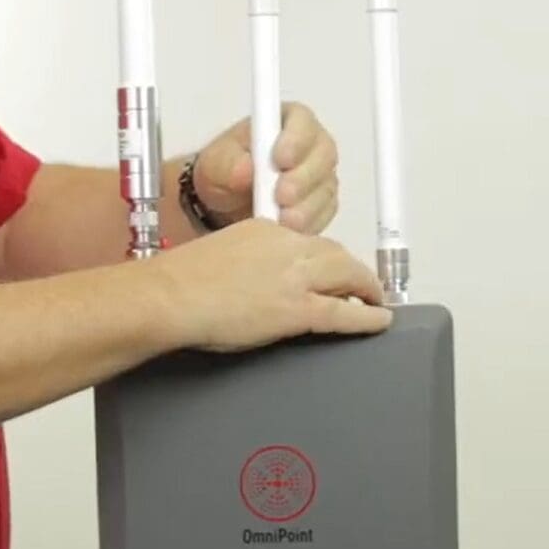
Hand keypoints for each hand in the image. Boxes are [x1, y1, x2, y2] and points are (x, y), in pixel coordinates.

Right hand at [151, 219, 390, 352]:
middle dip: (351, 270)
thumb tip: (261, 282)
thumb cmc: (182, 281)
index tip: (328, 270)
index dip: (323, 259)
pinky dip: (368, 317)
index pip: (307, 240)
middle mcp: (285, 245)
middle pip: (335, 253)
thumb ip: (249, 261)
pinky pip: (345, 312)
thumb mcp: (222, 254)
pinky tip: (379, 320)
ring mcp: (294, 277)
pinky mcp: (298, 308)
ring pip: (347, 275)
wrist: (170, 295)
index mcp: (265, 229)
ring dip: (366, 288)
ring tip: (375, 301)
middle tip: (362, 286)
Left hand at [192, 103, 340, 233]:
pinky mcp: (321, 205)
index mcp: (285, 122)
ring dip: (305, 206)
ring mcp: (319, 176)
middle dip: (303, 177)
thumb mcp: (214, 163)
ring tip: (281, 219)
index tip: (280, 159)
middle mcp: (310, 146)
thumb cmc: (224, 172)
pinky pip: (324, 214)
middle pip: (323, 155)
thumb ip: (228, 162)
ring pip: (326, 188)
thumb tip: (246, 169)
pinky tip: (289, 229)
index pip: (302, 120)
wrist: (223, 204)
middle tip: (281, 195)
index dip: (296, 138)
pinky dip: (308, 223)